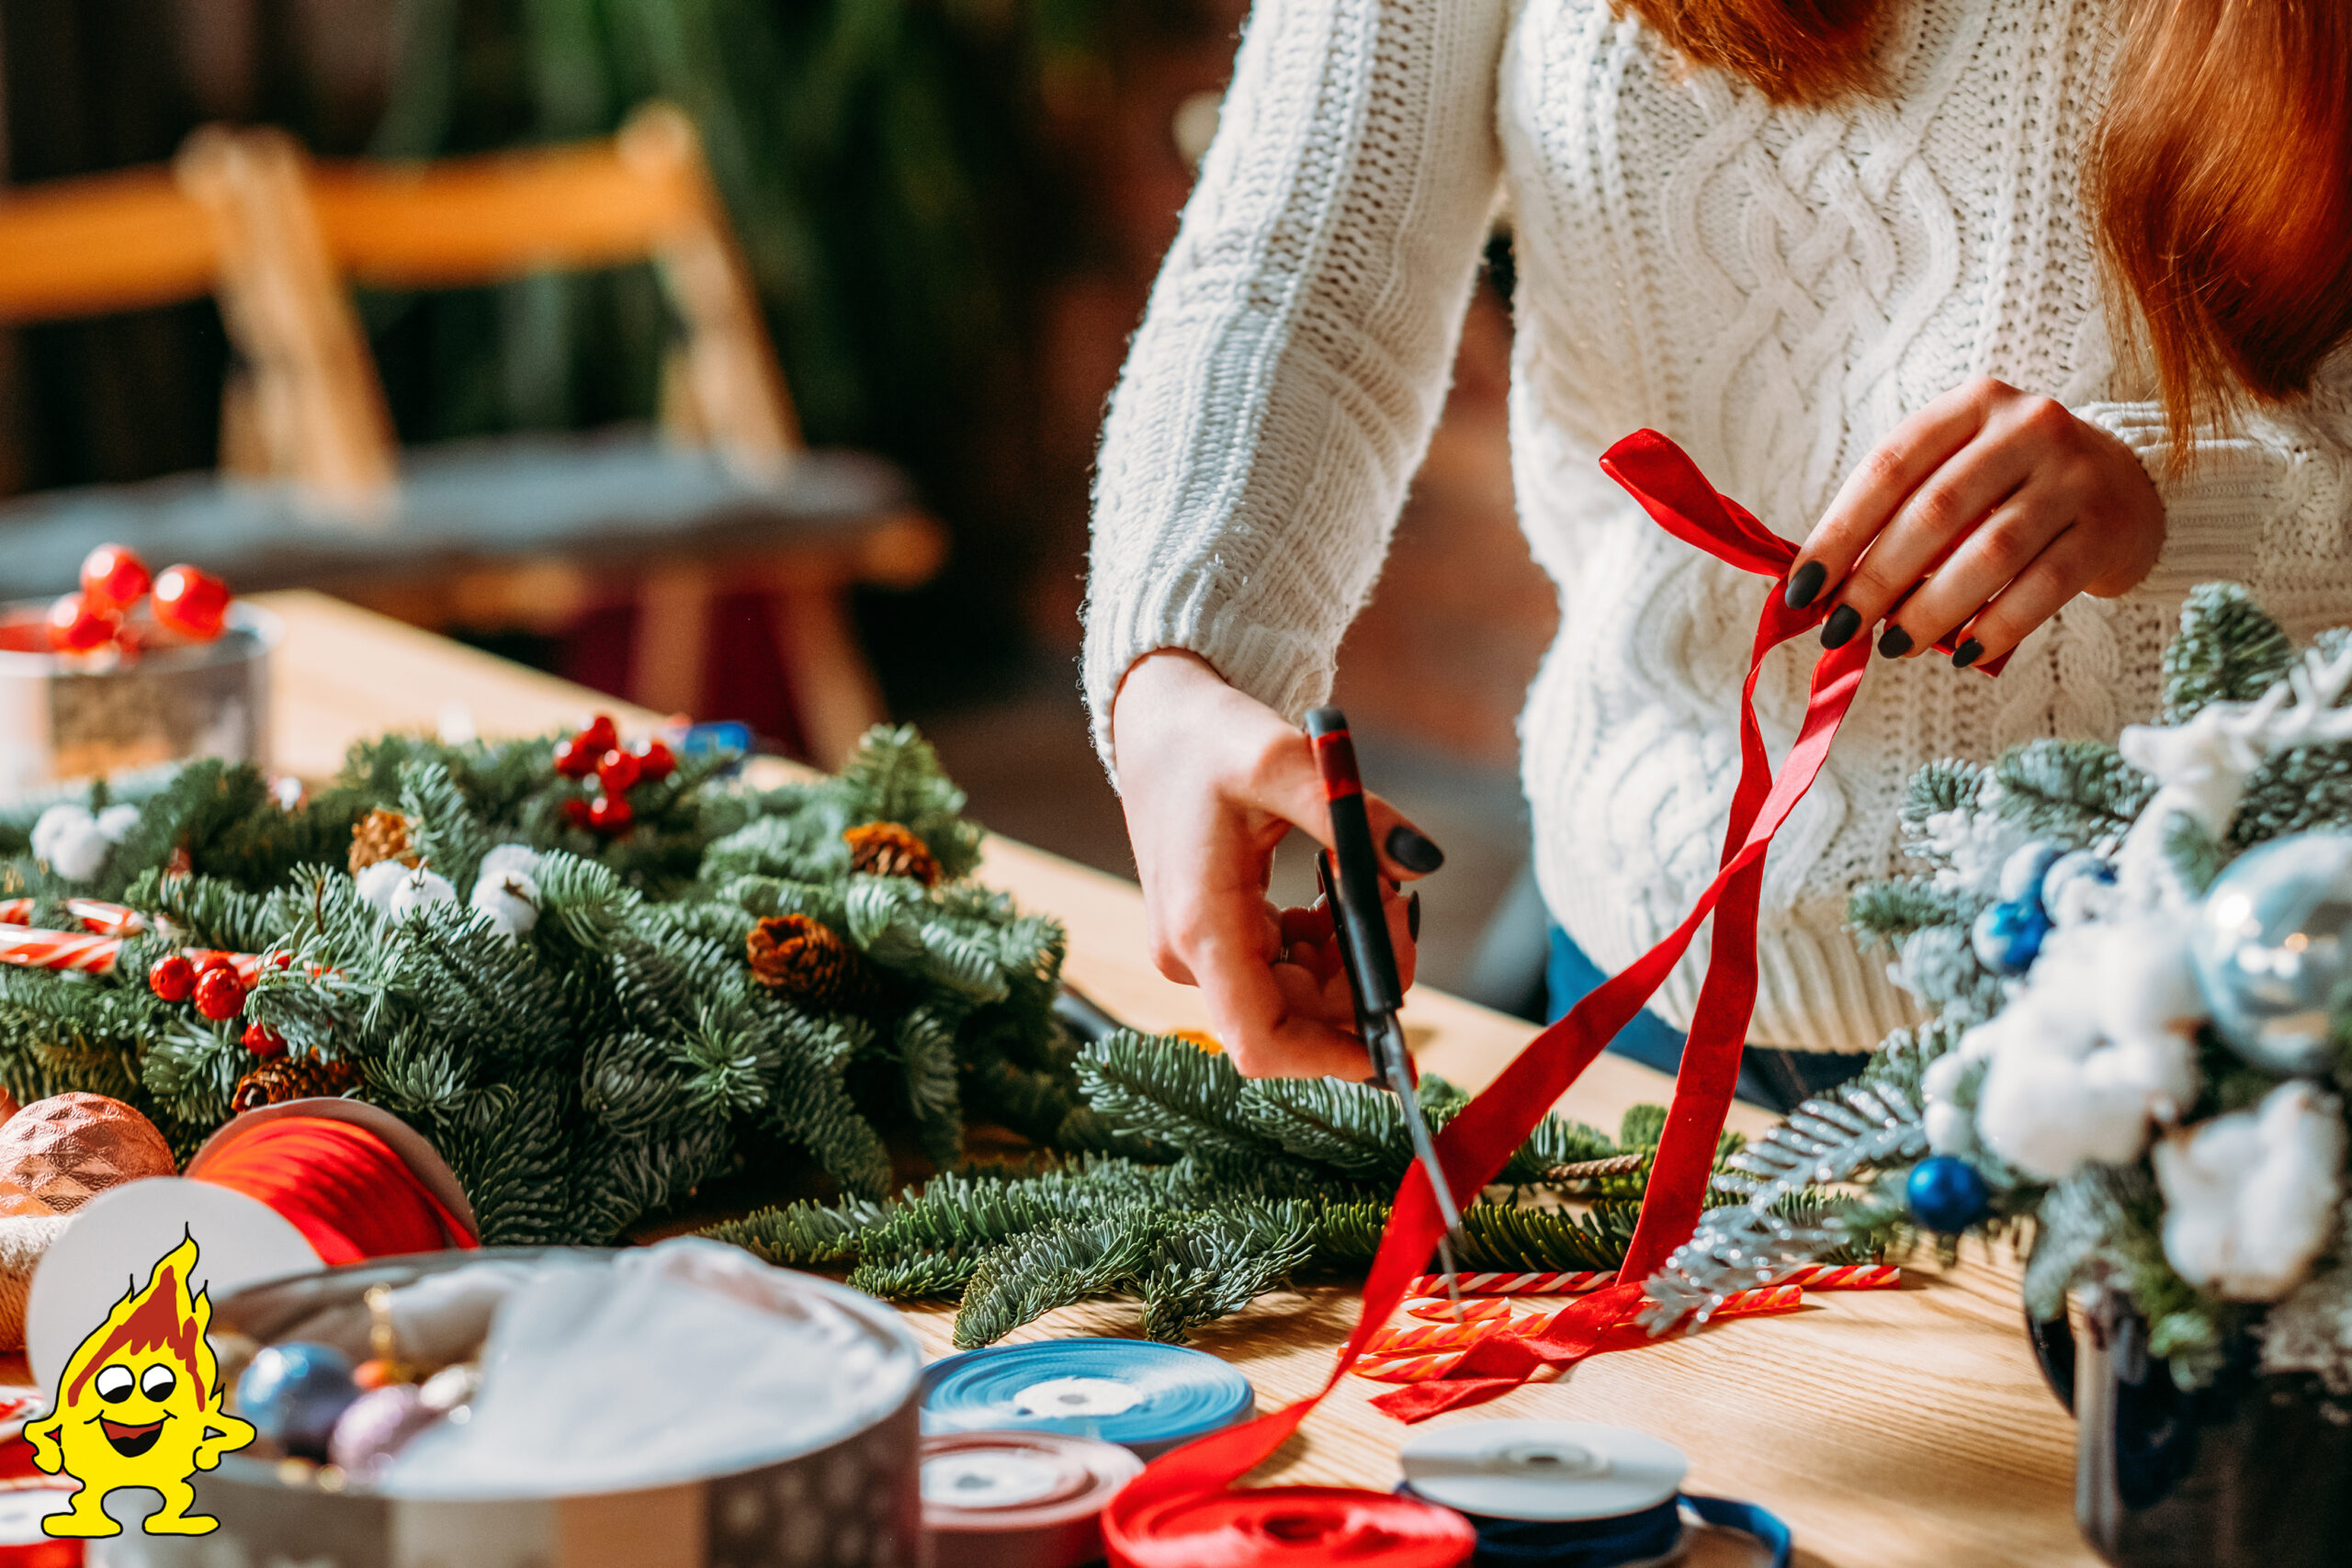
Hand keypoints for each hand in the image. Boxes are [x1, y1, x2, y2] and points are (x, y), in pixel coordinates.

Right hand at [1109, 650, 1436, 1077]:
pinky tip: (1337, 886)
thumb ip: (1354, 816)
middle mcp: (1193, 954)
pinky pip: (1286, 967)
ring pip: (1299, 993)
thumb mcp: (1282, 761)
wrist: (1156, 721)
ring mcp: (1202, 950)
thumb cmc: (1207, 738)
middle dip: (1363, 975)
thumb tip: (1422, 864)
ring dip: (1350, 952)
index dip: (1329, 1060)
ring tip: (1371, 879)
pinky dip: (1328, 939)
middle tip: (1400, 901)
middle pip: (1297, 1017)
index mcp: (1201, 927)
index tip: (1393, 1045)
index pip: (1262, 1042)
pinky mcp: (1215, 936)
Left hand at [1787, 378, 2165, 666]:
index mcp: (1972, 405)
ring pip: (1989, 552)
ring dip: (1931, 609)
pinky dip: (1996, 626)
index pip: (1889, 467)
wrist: (2129, 488)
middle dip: (1877, 579)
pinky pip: (2043, 586)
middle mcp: (2027, 426)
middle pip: (1935, 511)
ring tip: (1895, 646)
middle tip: (1842, 629)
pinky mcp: (2108, 526)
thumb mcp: (1956, 476)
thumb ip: (1898, 517)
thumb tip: (1823, 588)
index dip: (1838, 532)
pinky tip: (1963, 654)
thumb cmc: (2013, 489)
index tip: (1801, 589)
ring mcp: (2075, 474)